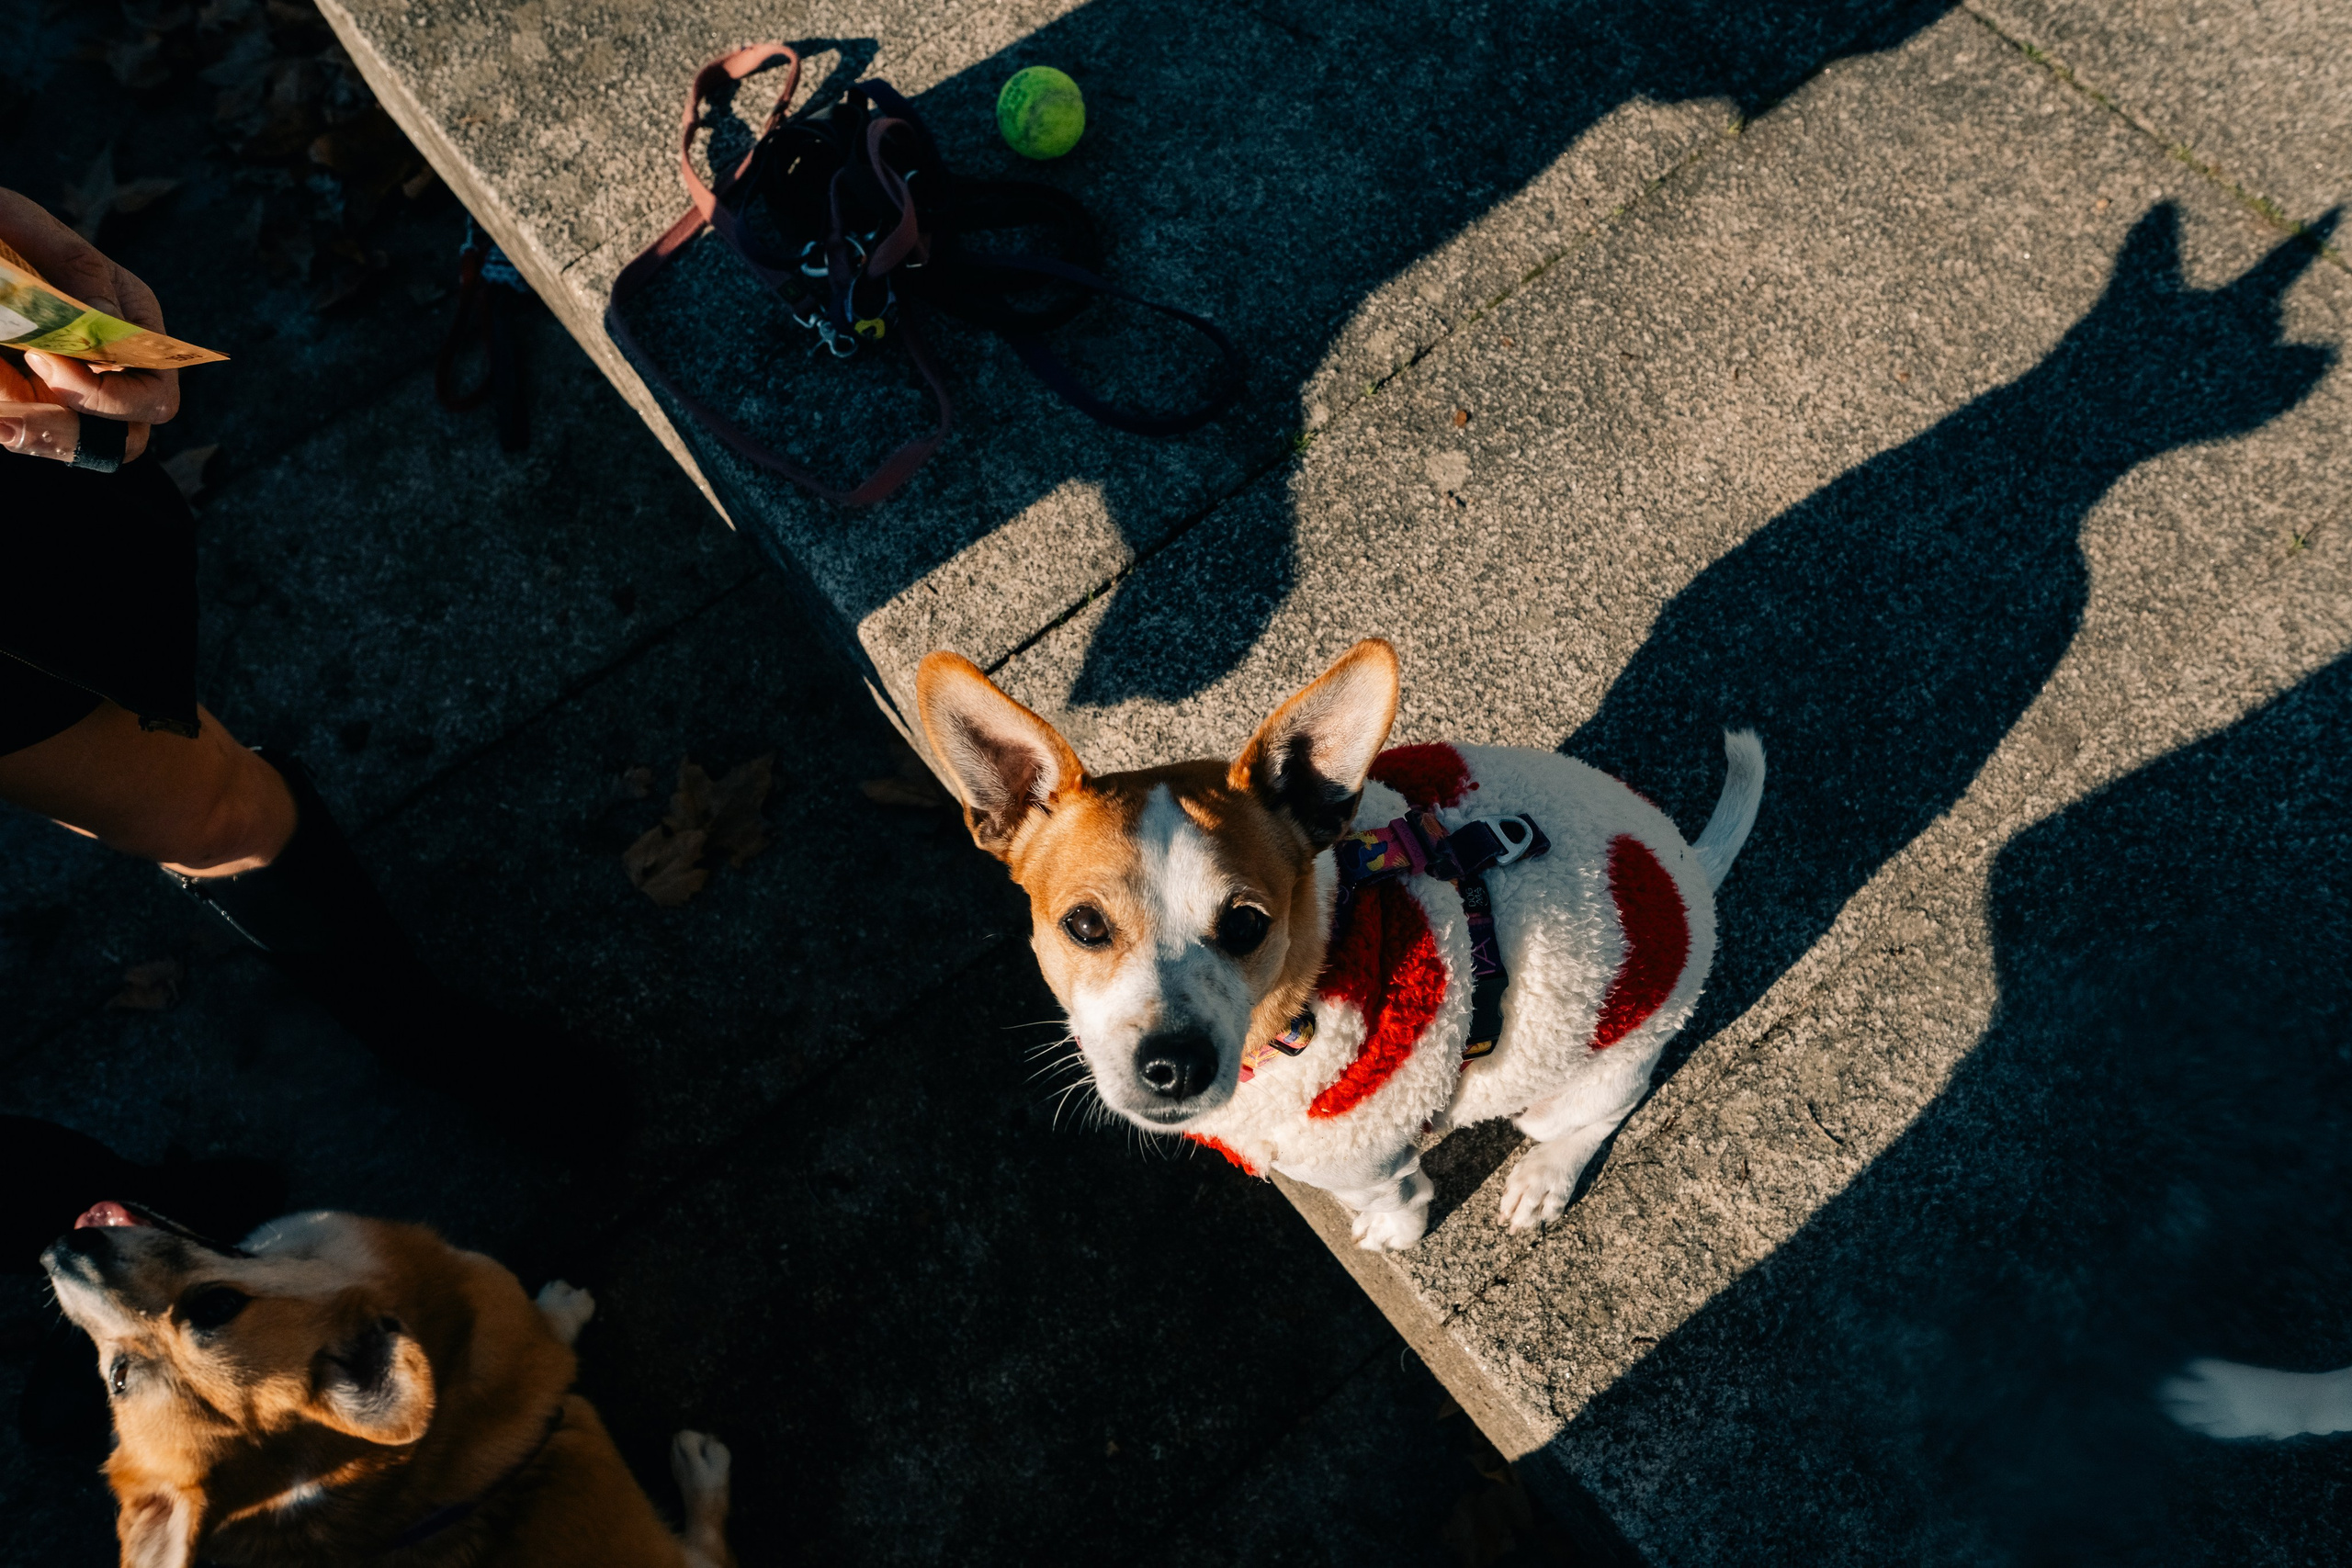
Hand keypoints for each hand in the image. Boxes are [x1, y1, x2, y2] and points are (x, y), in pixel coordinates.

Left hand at [0, 186, 178, 463]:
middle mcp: (115, 364)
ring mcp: (75, 386)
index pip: (154, 392)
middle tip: (11, 418)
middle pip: (126, 435)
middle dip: (70, 432)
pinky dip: (11, 425)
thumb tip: (109, 318)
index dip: (108, 397)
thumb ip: (77, 267)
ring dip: (36, 436)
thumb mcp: (31, 229)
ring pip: (82, 445)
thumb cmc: (3, 228)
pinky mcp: (34, 397)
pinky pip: (34, 432)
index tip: (42, 359)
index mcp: (134, 320)